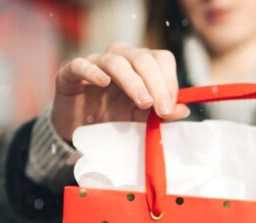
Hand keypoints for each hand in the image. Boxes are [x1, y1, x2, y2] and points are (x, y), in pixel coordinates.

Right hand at [51, 42, 190, 140]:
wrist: (78, 131)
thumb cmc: (112, 119)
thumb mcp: (141, 119)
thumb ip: (161, 113)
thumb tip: (184, 110)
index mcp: (140, 65)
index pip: (161, 59)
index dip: (169, 80)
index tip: (172, 106)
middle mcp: (120, 58)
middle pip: (143, 59)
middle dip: (156, 84)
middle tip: (161, 109)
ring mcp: (95, 63)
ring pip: (117, 61)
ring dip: (133, 82)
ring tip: (143, 103)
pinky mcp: (71, 73)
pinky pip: (81, 65)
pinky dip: (93, 72)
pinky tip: (103, 82)